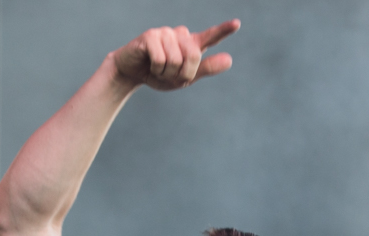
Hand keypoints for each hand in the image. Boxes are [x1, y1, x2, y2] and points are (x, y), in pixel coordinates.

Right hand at [112, 20, 239, 90]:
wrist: (131, 73)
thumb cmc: (159, 75)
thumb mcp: (185, 78)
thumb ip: (206, 69)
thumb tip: (229, 60)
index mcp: (191, 45)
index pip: (211, 37)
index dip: (224, 30)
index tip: (237, 24)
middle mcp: (180, 35)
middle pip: (194, 56)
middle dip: (182, 73)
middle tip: (169, 74)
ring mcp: (166, 32)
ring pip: (176, 60)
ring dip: (166, 73)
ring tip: (158, 68)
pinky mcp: (151, 35)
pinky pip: (161, 59)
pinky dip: (156, 69)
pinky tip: (150, 64)